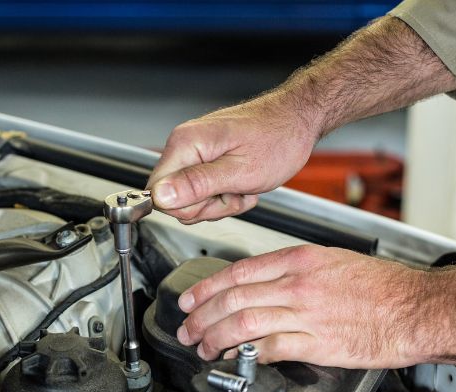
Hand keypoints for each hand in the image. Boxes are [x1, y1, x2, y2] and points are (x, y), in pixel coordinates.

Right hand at [146, 94, 318, 223]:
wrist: (297, 121)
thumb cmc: (278, 139)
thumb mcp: (240, 171)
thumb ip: (197, 185)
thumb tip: (161, 197)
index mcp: (186, 143)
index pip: (158, 192)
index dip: (187, 206)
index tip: (215, 198)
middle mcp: (185, 145)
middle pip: (175, 200)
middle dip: (208, 206)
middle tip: (235, 192)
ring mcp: (195, 152)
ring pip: (192, 200)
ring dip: (221, 202)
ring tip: (242, 186)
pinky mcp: (205, 159)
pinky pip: (204, 192)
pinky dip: (226, 195)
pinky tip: (243, 184)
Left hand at [174, 245, 455, 368]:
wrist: (418, 307)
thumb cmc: (385, 286)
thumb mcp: (335, 261)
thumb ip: (296, 271)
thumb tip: (264, 284)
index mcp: (301, 260)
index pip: (238, 272)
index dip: (206, 289)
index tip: (190, 301)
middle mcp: (298, 284)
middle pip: (233, 299)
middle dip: (201, 317)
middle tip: (187, 329)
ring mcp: (306, 314)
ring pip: (243, 324)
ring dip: (216, 338)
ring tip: (204, 347)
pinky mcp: (317, 344)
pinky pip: (270, 349)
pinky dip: (248, 354)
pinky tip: (237, 358)